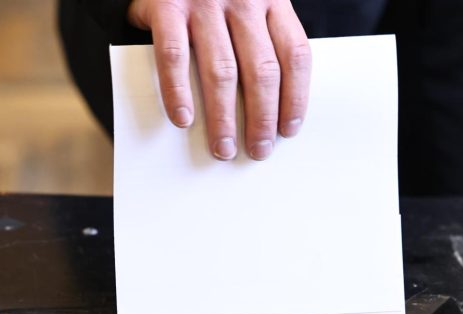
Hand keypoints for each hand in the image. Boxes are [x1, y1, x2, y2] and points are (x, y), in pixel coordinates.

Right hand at [127, 0, 310, 160]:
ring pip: (222, 71)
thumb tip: (274, 103)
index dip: (296, 97)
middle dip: (262, 118)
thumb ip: (263, 34)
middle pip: (262, 70)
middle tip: (258, 150)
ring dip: (223, 117)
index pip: (295, 55)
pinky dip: (178, 92)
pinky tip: (183, 118)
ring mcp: (203, 3)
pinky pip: (174, 56)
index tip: (289, 130)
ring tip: (223, 147)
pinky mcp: (166, 6)